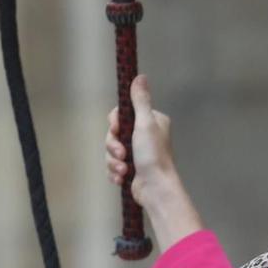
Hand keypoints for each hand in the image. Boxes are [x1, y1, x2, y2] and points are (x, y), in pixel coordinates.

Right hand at [107, 76, 202, 253]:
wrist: (155, 189)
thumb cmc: (153, 156)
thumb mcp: (145, 123)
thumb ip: (140, 101)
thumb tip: (140, 77)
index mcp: (151, 122)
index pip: (123, 114)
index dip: (115, 123)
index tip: (117, 129)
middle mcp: (145, 136)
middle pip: (114, 133)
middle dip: (113, 146)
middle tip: (122, 153)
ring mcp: (138, 153)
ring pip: (112, 151)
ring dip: (114, 161)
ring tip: (124, 170)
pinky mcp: (131, 169)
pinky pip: (113, 166)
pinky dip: (115, 172)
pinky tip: (122, 178)